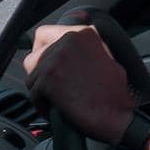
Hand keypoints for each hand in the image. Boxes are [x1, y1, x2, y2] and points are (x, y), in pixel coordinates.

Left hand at [22, 23, 133, 144]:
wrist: (117, 115)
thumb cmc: (114, 94)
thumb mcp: (105, 58)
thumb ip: (83, 48)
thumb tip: (62, 50)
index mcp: (84, 33)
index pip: (44, 33)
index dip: (42, 51)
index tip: (47, 65)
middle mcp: (69, 39)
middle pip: (35, 56)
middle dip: (42, 74)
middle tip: (55, 89)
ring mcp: (57, 57)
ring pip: (32, 76)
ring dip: (42, 91)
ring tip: (59, 102)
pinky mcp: (49, 77)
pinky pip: (33, 93)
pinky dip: (42, 105)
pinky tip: (58, 110)